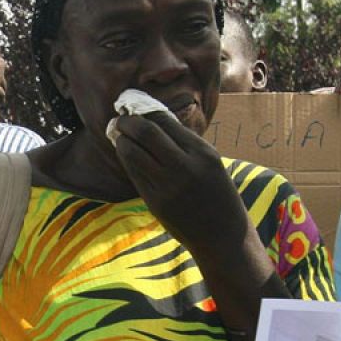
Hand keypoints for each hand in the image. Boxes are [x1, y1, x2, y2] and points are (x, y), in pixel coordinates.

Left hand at [110, 110, 253, 253]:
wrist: (222, 236)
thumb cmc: (217, 195)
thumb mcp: (210, 163)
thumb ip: (185, 143)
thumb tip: (152, 120)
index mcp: (202, 153)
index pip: (165, 121)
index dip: (145, 109)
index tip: (133, 104)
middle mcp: (185, 167)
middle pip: (146, 132)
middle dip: (128, 121)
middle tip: (120, 117)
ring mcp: (168, 186)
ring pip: (133, 153)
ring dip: (121, 140)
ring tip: (118, 134)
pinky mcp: (155, 202)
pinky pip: (134, 173)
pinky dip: (126, 159)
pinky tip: (125, 153)